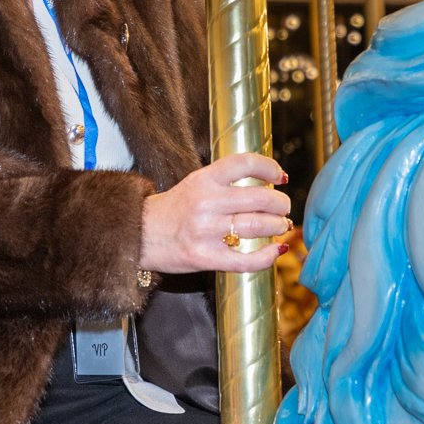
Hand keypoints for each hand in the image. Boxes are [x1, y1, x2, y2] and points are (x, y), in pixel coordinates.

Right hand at [140, 152, 291, 274]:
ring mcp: (206, 232)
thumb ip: (226, 181)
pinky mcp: (205, 258)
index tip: (280, 177)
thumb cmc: (173, 210)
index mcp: (203, 180)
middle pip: (260, 198)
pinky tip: (276, 250)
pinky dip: (268, 256)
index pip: (245, 164)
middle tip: (284, 208)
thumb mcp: (195, 183)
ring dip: (278, 226)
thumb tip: (267, 183)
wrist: (140, 235)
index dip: (270, 168)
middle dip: (281, 204)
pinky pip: (246, 260)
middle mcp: (206, 203)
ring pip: (258, 227)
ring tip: (281, 226)